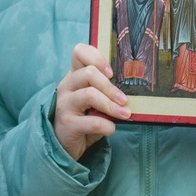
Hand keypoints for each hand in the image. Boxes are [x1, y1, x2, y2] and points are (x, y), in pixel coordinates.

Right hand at [52, 42, 130, 162]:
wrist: (65, 144)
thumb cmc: (84, 117)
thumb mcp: (93, 100)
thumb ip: (104, 90)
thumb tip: (131, 89)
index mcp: (73, 76)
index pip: (79, 52)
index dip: (97, 58)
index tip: (111, 73)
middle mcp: (66, 86)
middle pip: (88, 73)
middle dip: (110, 87)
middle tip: (124, 100)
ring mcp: (64, 104)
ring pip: (90, 95)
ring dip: (111, 105)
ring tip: (124, 114)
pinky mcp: (67, 123)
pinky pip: (92, 121)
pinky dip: (107, 125)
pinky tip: (111, 128)